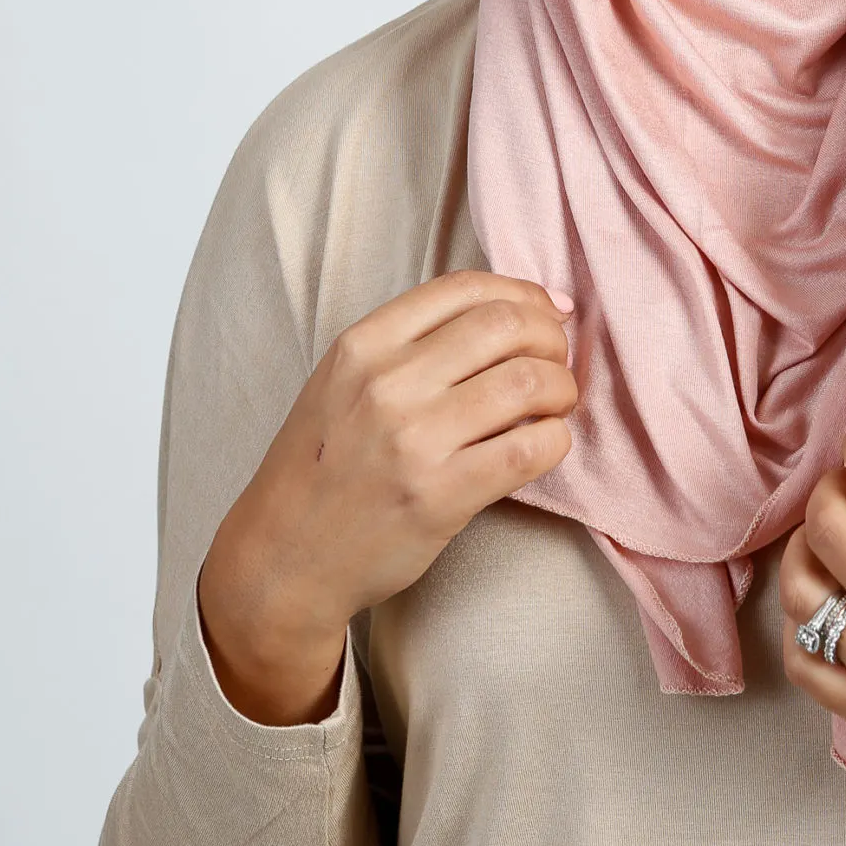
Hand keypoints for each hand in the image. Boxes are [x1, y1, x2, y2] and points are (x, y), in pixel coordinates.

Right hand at [198, 273, 577, 724]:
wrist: (283, 557)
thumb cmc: (326, 466)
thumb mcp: (344, 382)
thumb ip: (415, 343)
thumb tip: (525, 308)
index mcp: (362, 345)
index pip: (466, 288)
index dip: (524, 295)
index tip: (549, 315)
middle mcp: (386, 383)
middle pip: (506, 326)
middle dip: (551, 340)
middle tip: (557, 366)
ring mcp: (413, 440)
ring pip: (529, 382)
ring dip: (561, 390)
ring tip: (554, 407)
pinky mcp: (440, 497)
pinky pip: (531, 449)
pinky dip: (554, 441)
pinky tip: (542, 446)